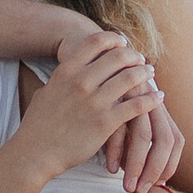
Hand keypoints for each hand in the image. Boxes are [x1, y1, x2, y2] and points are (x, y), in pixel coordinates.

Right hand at [21, 35, 162, 176]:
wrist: (34, 154)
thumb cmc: (38, 125)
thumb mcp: (47, 91)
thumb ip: (62, 79)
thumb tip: (70, 70)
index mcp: (66, 70)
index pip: (96, 42)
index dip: (113, 39)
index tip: (122, 43)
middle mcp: (81, 82)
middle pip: (118, 57)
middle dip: (133, 55)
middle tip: (140, 58)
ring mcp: (94, 102)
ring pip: (130, 78)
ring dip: (144, 73)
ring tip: (150, 73)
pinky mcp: (105, 123)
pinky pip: (136, 106)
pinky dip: (151, 99)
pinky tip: (158, 97)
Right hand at [106, 90, 185, 192]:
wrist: (92, 65)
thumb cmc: (112, 101)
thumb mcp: (132, 117)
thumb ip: (140, 141)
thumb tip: (150, 177)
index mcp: (160, 108)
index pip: (177, 140)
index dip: (170, 165)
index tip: (157, 187)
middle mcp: (151, 101)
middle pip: (165, 139)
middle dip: (156, 170)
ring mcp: (134, 97)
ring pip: (143, 135)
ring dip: (137, 165)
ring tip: (127, 187)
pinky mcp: (113, 97)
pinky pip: (119, 127)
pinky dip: (116, 150)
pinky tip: (111, 167)